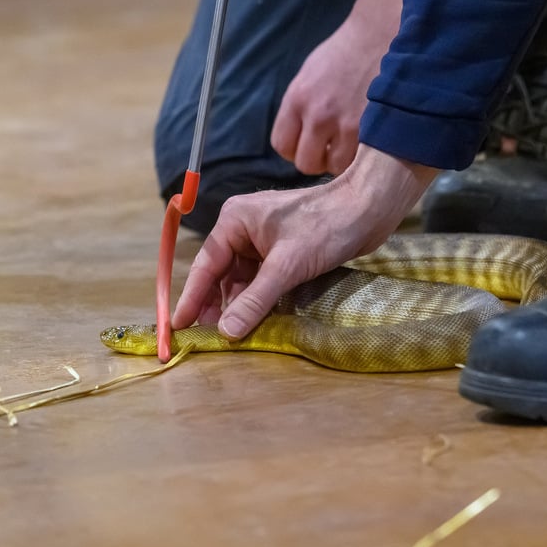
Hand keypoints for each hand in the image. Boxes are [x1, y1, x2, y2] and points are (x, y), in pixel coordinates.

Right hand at [172, 144, 437, 339]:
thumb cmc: (327, 227)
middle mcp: (244, 228)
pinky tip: (256, 319)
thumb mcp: (287, 267)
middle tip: (206, 337)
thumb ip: (255, 300)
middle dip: (215, 304)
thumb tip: (226, 332)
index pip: (204, 265)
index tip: (178, 326)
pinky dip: (259, 298)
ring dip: (238, 304)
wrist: (368, 209)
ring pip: (243, 279)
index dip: (192, 298)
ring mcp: (265, 240)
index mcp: (235, 221)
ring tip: (231, 334)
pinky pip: (263, 279)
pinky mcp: (285, 251)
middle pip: (221, 274)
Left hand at [269, 0, 407, 175]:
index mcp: (297, 99)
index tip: (309, 145)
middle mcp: (317, 115)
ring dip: (343, 161)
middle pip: (306, 163)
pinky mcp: (370, 130)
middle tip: (332, 149)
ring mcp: (345, 125)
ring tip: (353, 146)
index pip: (282, 145)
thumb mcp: (309, 75)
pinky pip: (359, 160)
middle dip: (318, 160)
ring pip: (335, 167)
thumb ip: (300, 106)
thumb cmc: (344, 53)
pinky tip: (368, 142)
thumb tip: (298, 136)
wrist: (379, 36)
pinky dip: (362, 157)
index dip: (295, 150)